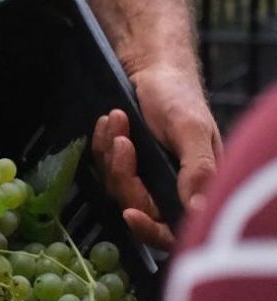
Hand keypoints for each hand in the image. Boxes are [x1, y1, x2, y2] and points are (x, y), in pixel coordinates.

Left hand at [93, 65, 221, 249]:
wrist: (153, 71)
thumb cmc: (179, 97)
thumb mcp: (191, 130)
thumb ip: (198, 170)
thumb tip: (198, 209)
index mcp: (196, 186)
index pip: (171, 228)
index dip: (150, 229)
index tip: (130, 213)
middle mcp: (169, 188)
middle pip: (135, 206)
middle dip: (124, 173)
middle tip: (124, 140)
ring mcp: (143, 177)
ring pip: (115, 186)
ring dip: (112, 153)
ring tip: (118, 119)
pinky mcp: (121, 165)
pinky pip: (102, 167)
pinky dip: (102, 144)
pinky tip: (109, 122)